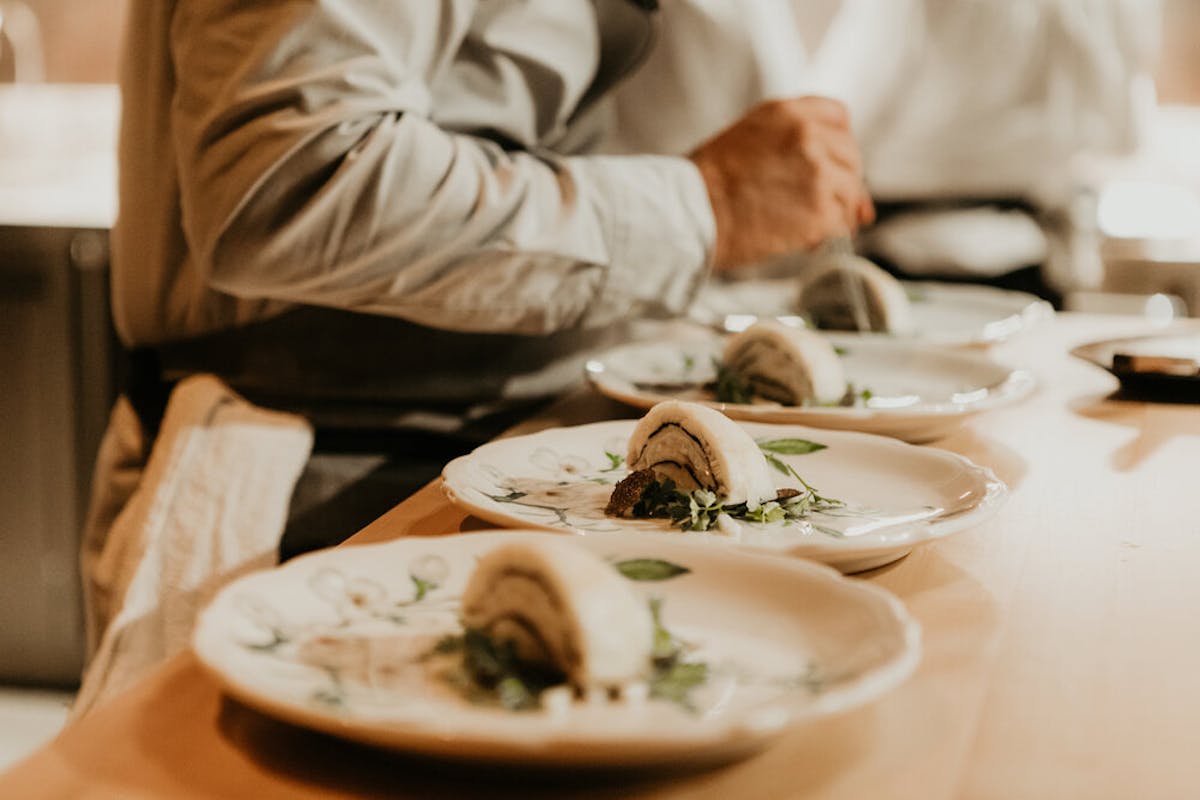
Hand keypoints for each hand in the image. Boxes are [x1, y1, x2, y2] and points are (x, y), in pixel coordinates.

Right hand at [689, 97, 874, 272]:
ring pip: (850, 192)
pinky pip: (841, 222)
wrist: (692, 214)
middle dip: (838, 181)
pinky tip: (800, 237)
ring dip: (833, 210)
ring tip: (800, 222)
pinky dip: (826, 233)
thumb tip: (837, 168)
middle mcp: (809, 136)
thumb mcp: (749, 137)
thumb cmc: (709, 184)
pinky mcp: (821, 211)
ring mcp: (819, 173)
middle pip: (851, 156)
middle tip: (810, 201)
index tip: (825, 163)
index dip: (835, 144)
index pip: (838, 117)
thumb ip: (792, 141)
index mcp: (789, 113)